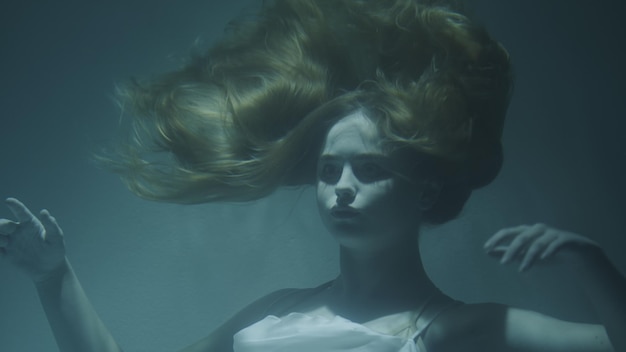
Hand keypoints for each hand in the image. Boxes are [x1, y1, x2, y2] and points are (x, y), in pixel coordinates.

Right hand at [0, 198, 66, 282]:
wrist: (49, 268)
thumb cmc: (55, 250)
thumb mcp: (56, 238)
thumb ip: (51, 225)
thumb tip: (44, 212)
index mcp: (30, 224)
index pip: (21, 212)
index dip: (15, 206)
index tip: (9, 200)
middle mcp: (18, 231)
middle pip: (3, 224)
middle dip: (0, 226)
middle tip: (4, 232)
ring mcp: (11, 242)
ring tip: (3, 242)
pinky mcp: (7, 254)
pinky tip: (0, 249)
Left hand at [483, 223, 599, 271]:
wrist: (576, 251)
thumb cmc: (546, 251)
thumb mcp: (525, 253)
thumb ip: (508, 252)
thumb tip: (488, 252)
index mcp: (526, 230)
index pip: (508, 231)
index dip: (497, 239)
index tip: (486, 248)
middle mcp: (538, 229)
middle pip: (522, 237)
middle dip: (511, 250)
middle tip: (503, 263)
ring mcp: (552, 233)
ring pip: (538, 243)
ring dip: (529, 257)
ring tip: (522, 270)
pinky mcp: (566, 240)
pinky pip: (557, 244)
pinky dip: (549, 250)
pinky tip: (544, 258)